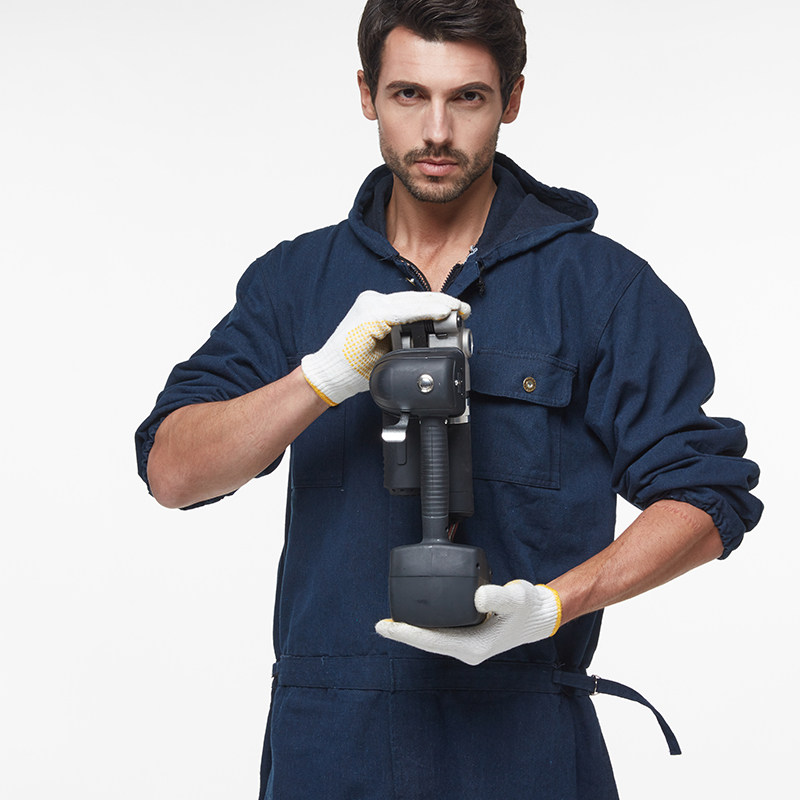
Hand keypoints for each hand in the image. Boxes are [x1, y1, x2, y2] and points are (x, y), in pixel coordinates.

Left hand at [301, 290, 469, 404]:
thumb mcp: (380, 363)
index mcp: (370, 313)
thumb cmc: (349, 369)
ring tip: (456, 308)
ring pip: (411, 298)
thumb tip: (428, 341)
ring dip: (434, 303)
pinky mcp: (377, 305)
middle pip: (414, 299)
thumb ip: (403, 348)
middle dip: (440, 303)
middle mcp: (371, 302)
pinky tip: (438, 308)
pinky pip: (404, 303)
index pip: (409, 308)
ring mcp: (373, 301)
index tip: (452, 311)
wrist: (331, 370)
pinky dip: (423, 306)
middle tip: (462, 309)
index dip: (433, 309)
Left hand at [375, 581, 561, 665]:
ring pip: (433, 638)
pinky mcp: (469, 634)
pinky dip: (426, 626)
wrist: (539, 614)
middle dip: (405, 634)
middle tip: (381, 625)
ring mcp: (468, 643)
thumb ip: (499, 596)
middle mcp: (468, 648)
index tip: (389, 627)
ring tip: (391, 623)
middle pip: (428, 642)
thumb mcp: (517, 598)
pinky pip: (441, 632)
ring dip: (413, 631)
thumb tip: (478, 597)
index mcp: (474, 646)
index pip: (433, 641)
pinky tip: (416, 618)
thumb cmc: (528, 607)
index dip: (408, 634)